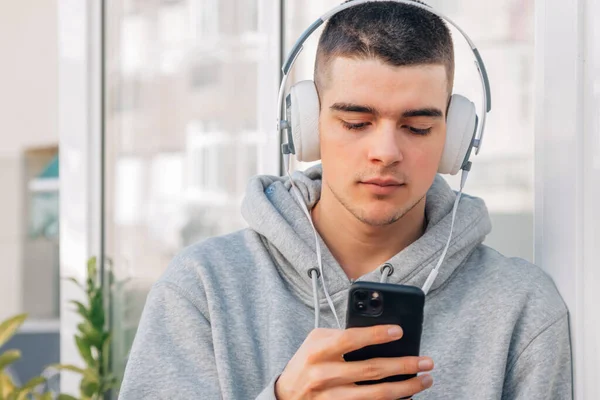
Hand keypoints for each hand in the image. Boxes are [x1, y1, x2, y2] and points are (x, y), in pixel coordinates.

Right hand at [274, 325, 433, 399]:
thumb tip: (378, 335)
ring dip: (406, 387)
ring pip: (377, 395)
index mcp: (318, 352)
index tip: (399, 331)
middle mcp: (324, 376)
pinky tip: (408, 396)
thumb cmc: (307, 362)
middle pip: (371, 370)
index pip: (351, 340)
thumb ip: (341, 336)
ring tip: (425, 379)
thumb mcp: (316, 341)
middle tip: (426, 361)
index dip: (376, 334)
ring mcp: (332, 398)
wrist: (287, 395)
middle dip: (403, 365)